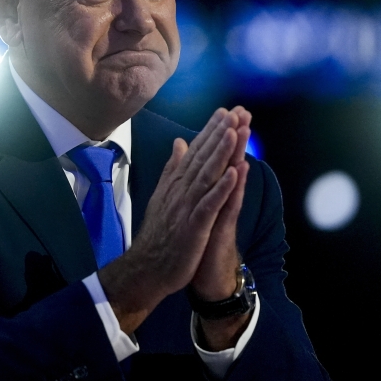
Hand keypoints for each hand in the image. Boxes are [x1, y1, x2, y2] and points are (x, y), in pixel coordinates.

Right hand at [99, 108, 246, 333]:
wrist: (147, 269)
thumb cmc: (158, 235)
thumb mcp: (164, 196)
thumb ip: (173, 169)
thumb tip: (180, 142)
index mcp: (176, 184)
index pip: (195, 153)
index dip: (210, 132)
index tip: (224, 112)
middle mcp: (180, 191)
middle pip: (202, 158)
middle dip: (218, 134)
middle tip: (234, 111)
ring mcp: (186, 208)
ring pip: (206, 175)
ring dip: (221, 153)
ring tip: (234, 131)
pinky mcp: (193, 226)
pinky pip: (210, 204)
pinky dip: (221, 188)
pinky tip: (234, 173)